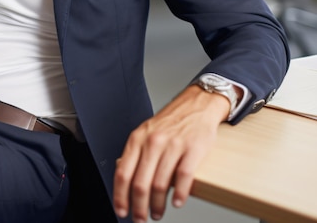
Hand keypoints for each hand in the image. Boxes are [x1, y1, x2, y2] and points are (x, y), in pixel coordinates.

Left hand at [112, 85, 230, 221]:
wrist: (196, 105)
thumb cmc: (170, 122)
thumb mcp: (145, 132)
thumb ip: (135, 153)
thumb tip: (123, 179)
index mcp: (137, 139)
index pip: (123, 173)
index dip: (120, 196)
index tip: (121, 211)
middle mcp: (153, 141)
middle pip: (140, 183)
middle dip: (138, 207)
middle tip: (140, 219)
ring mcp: (173, 145)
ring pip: (160, 184)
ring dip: (157, 205)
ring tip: (157, 213)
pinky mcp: (193, 149)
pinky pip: (183, 177)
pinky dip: (179, 194)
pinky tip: (176, 202)